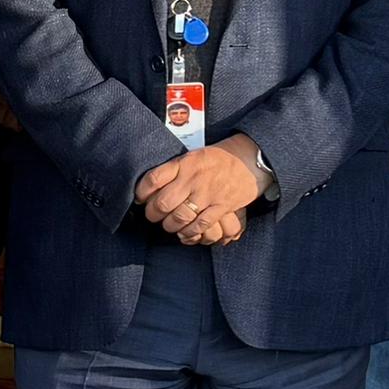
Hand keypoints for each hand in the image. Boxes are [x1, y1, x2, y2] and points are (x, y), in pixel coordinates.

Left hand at [132, 145, 257, 249]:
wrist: (249, 159)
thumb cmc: (218, 159)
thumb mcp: (192, 156)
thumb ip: (173, 170)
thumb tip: (151, 187)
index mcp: (184, 163)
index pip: (153, 179)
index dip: (141, 192)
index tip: (140, 198)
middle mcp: (193, 178)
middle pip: (163, 203)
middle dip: (153, 214)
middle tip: (153, 216)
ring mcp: (207, 193)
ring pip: (179, 217)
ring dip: (170, 225)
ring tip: (168, 225)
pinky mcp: (221, 206)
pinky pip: (200, 225)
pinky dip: (189, 232)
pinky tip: (185, 232)